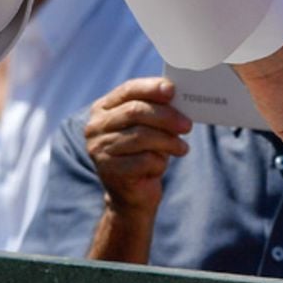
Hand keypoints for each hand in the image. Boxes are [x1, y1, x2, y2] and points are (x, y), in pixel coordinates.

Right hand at [85, 77, 191, 215]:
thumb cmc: (143, 153)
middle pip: (135, 111)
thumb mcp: (148, 128)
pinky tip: (161, 165)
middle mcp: (96, 127)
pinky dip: (159, 162)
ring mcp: (99, 149)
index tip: (172, 90)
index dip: (151, 88)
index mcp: (103, 109)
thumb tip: (176, 97)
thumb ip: (156, 110)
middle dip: (165, 116)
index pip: (128, 90)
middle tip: (187, 125)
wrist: (131, 194)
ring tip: (182, 148)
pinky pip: (143, 160)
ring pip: (141, 136)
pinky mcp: (109, 171)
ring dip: (168, 141)